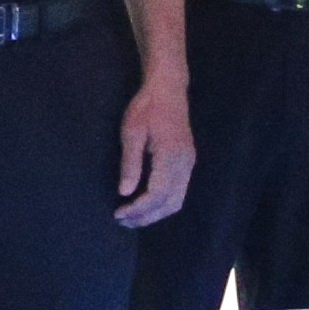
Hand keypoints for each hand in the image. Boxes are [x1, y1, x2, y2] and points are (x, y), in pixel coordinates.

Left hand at [114, 68, 197, 229]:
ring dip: (155, 213)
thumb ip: (130, 163)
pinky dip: (163, 204)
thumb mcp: (132, 131)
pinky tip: (146, 204)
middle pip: (170, 203)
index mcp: (171, 155)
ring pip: (177, 201)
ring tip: (133, 217)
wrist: (168, 89)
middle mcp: (185, 163)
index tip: (119, 213)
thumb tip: (125, 192)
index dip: (139, 208)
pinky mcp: (188, 162)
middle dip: (147, 216)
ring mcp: (189, 164)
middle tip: (123, 221)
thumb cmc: (146, 107)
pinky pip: (179, 192)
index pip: (157, 193)